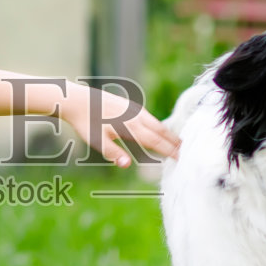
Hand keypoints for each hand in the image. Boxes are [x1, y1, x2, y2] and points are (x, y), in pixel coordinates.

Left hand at [60, 88, 179, 168]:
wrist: (77, 100)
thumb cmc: (86, 123)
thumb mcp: (97, 141)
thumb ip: (113, 153)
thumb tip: (127, 165)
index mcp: (130, 127)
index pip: (155, 141)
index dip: (169, 150)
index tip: (181, 158)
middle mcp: (135, 116)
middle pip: (161, 130)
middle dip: (174, 141)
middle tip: (187, 151)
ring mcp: (133, 110)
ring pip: (156, 123)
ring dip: (168, 133)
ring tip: (178, 142)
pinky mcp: (129, 106)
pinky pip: (150, 118)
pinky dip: (159, 126)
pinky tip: (160, 131)